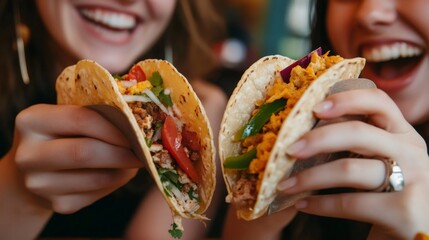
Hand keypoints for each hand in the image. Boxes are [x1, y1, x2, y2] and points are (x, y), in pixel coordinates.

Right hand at [13, 104, 143, 212]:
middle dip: (122, 151)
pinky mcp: (57, 204)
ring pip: (98, 177)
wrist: (31, 172)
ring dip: (124, 169)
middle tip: (143, 150)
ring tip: (136, 160)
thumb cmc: (59, 136)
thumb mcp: (64, 118)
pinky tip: (119, 172)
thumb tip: (138, 125)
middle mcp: (28, 155)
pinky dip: (116, 181)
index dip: (113, 126)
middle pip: (85, 152)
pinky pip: (99, 192)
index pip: (80, 119)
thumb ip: (94, 116)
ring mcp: (40, 184)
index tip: (136, 129)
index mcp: (31, 121)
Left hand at [277, 88, 428, 238]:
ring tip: (285, 185)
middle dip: (316, 139)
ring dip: (309, 177)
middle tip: (288, 150)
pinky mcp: (403, 212)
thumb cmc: (388, 194)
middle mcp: (412, 151)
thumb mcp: (379, 161)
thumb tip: (301, 133)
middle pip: (357, 132)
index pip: (378, 101)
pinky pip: (349, 203)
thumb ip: (355, 144)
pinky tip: (302, 204)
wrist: (418, 233)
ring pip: (349, 169)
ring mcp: (412, 181)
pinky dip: (320, 204)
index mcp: (403, 133)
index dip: (345, 99)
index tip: (314, 107)